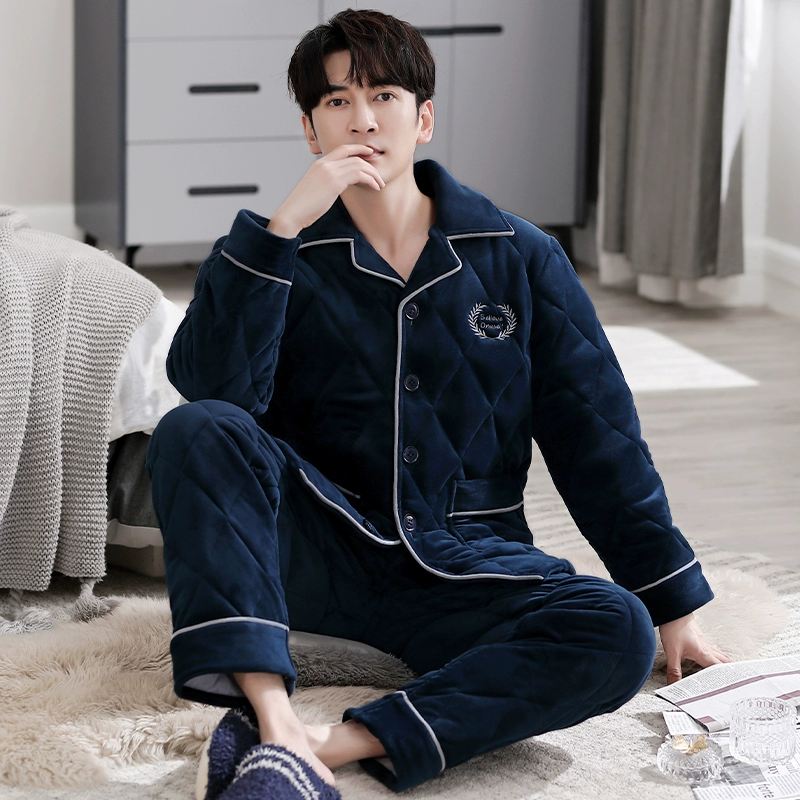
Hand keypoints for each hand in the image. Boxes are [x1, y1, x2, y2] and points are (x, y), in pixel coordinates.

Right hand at [267, 145, 384, 238]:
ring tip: (380, 184)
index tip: (370, 154)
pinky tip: (375, 187)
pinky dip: (370, 179)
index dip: (358, 149)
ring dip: (373, 174)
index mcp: (319, 164)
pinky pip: (359, 174)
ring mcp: (329, 171)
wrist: (293, 213)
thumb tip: (338, 186)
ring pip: (359, 164)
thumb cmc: (303, 206)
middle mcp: (325, 164)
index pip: (343, 149)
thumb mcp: (315, 188)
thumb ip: (327, 182)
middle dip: (370, 165)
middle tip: (379, 176)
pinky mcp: (334, 182)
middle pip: (354, 156)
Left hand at [659, 613, 729, 683]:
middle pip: (724, 663)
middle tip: (737, 683)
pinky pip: (712, 650)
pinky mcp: (699, 639)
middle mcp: (707, 649)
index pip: (720, 671)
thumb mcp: (672, 652)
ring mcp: (704, 643)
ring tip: (728, 674)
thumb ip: (674, 670)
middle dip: (730, 673)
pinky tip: (710, 659)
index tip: (734, 689)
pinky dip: (716, 657)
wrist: (674, 610)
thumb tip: (674, 686)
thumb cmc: (674, 627)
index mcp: (704, 654)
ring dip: (724, 665)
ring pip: (720, 656)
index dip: (726, 680)